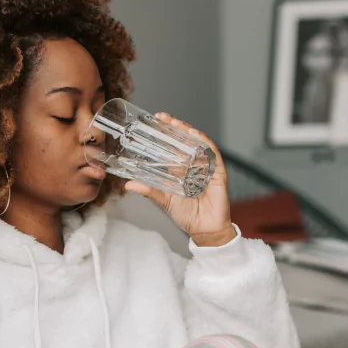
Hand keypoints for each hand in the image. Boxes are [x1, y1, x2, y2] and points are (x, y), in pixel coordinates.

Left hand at [124, 113, 235, 246]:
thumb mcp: (164, 200)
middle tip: (162, 117)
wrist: (204, 230)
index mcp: (181, 170)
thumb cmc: (187, 216)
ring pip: (198, 143)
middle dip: (175, 127)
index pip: (173, 147)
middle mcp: (194, 166)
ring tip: (176, 123)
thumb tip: (129, 184)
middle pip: (185, 141)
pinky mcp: (218, 173)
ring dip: (187, 131)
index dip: (165, 134)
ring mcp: (207, 168)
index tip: (154, 122)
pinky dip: (205, 142)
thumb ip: (149, 190)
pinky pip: (213, 154)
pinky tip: (195, 135)